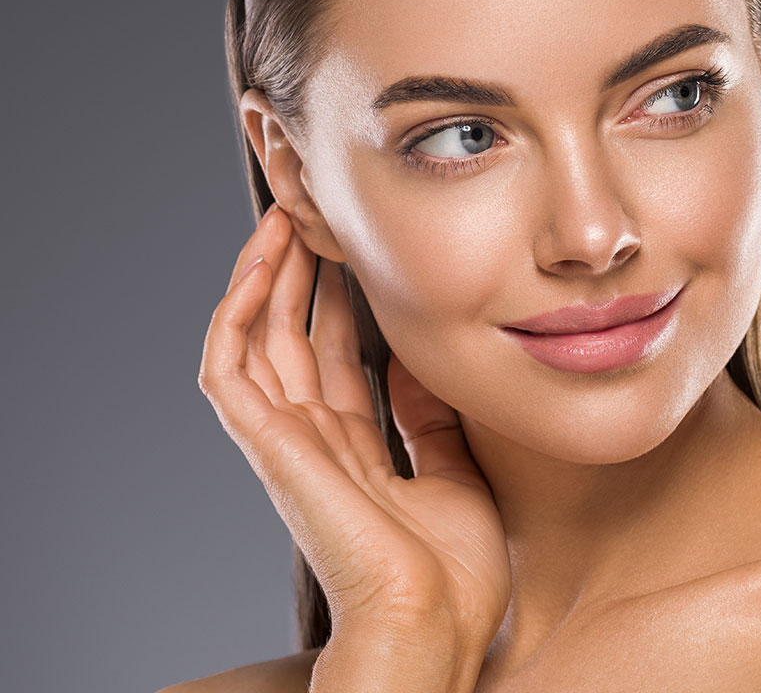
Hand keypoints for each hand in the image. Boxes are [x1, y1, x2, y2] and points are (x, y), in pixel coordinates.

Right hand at [197, 204, 510, 648]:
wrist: (436, 623)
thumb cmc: (451, 572)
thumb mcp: (452, 473)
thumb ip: (427, 420)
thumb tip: (415, 364)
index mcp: (353, 449)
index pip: (331, 359)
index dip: (335, 303)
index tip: (350, 253)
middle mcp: (311, 440)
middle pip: (291, 339)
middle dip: (298, 276)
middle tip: (312, 216)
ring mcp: (284, 441)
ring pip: (255, 340)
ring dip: (264, 278)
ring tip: (282, 218)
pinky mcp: (266, 444)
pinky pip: (229, 367)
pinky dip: (236, 313)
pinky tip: (260, 265)